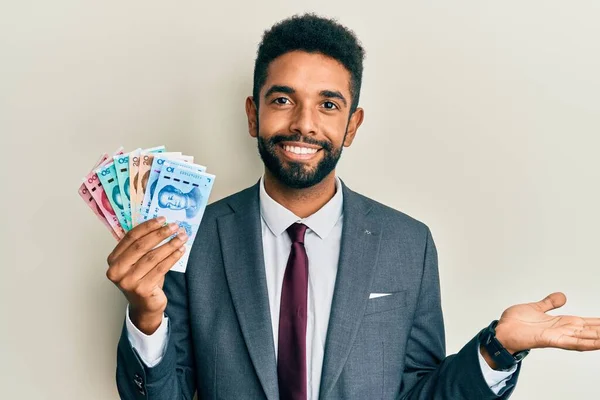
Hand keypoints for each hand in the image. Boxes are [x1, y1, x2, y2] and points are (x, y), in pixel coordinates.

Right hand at [106, 217, 187, 334]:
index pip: (130, 237)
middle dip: (160, 234)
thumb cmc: (142, 280)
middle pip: (141, 246)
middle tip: (175, 226)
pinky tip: (180, 250)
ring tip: (182, 237)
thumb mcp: (137, 262)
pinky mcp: (142, 289)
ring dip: (169, 245)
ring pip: (152, 257)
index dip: (147, 226)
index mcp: (113, 260)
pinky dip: (172, 257)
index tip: (162, 219)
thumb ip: (142, 246)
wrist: (145, 306)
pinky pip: (161, 268)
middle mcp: (117, 271)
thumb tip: (161, 224)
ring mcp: (128, 281)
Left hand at [494, 292, 599, 354]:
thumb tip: (562, 296)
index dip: (598, 323)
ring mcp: (557, 336)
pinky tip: (599, 343)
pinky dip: (586, 343)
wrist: (501, 331)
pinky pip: (571, 342)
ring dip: (599, 338)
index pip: (586, 323)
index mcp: (561, 323)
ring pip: (585, 338)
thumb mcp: (536, 307)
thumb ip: (550, 303)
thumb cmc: (515, 323)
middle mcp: (562, 331)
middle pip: (590, 331)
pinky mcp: (549, 340)